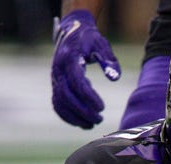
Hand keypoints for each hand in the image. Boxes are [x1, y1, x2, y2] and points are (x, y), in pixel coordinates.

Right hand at [51, 9, 121, 128]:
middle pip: (67, 96)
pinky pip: (57, 104)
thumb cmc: (88, 38)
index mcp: (69, 58)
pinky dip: (67, 116)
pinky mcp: (56, 85)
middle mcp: (58, 70)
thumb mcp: (101, 44)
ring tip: (92, 124)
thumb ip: (108, 60)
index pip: (77, 82)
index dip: (88, 97)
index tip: (102, 107)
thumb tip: (115, 78)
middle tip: (99, 119)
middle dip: (82, 111)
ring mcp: (55, 78)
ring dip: (75, 117)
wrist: (70, 32)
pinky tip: (82, 122)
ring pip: (60, 103)